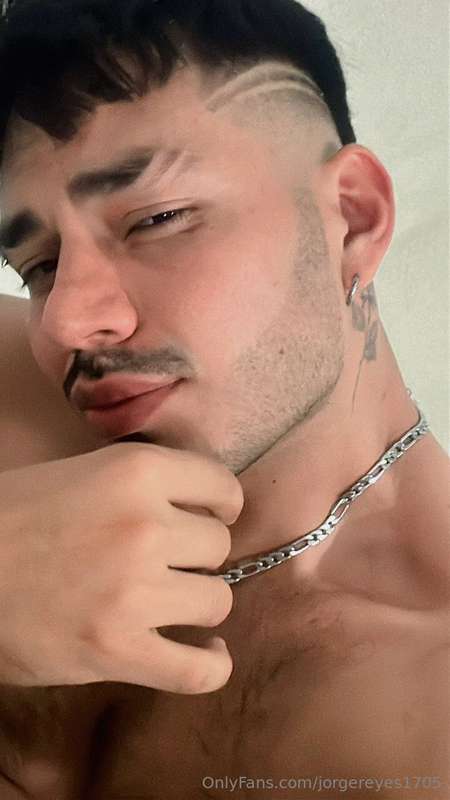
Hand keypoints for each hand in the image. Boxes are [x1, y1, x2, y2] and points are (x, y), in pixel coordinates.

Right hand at [0, 443, 243, 693]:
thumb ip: (139, 485)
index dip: (219, 506)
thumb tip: (194, 507)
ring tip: (172, 604)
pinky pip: (197, 670)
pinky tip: (206, 653)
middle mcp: (144, 526)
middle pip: (218, 546)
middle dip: (196, 556)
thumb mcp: (81, 475)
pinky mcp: (117, 650)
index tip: (210, 518)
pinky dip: (211, 665)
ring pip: (217, 601)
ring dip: (197, 604)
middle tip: (165, 563)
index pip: (221, 488)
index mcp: (135, 472)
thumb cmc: (11, 518)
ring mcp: (134, 591)